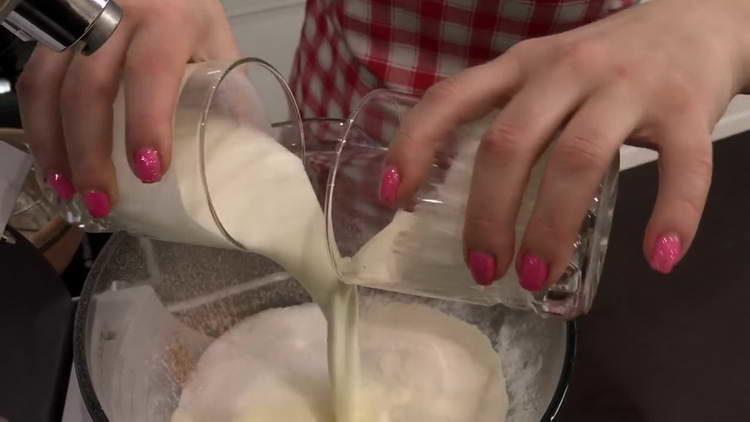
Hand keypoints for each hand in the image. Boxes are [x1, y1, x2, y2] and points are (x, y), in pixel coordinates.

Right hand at [17, 0, 238, 216]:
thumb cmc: (188, 18)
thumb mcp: (215, 43)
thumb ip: (223, 89)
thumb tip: (236, 159)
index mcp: (169, 19)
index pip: (152, 71)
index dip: (147, 123)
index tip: (150, 172)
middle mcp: (115, 12)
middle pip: (89, 86)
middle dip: (90, 151)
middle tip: (101, 200)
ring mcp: (75, 17)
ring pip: (46, 83)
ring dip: (52, 144)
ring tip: (66, 189)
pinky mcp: (49, 29)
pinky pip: (32, 78)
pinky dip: (37, 125)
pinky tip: (51, 158)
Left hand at [383, 0, 749, 289]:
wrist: (700, 22)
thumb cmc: (607, 62)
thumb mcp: (545, 75)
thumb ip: (511, 118)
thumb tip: (466, 197)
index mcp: (522, 65)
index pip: (451, 98)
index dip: (413, 145)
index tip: (392, 197)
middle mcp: (567, 70)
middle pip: (510, 143)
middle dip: (488, 214)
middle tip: (484, 269)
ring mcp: (627, 87)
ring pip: (577, 160)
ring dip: (552, 227)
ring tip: (538, 279)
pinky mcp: (687, 107)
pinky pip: (680, 167)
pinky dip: (671, 215)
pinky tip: (657, 257)